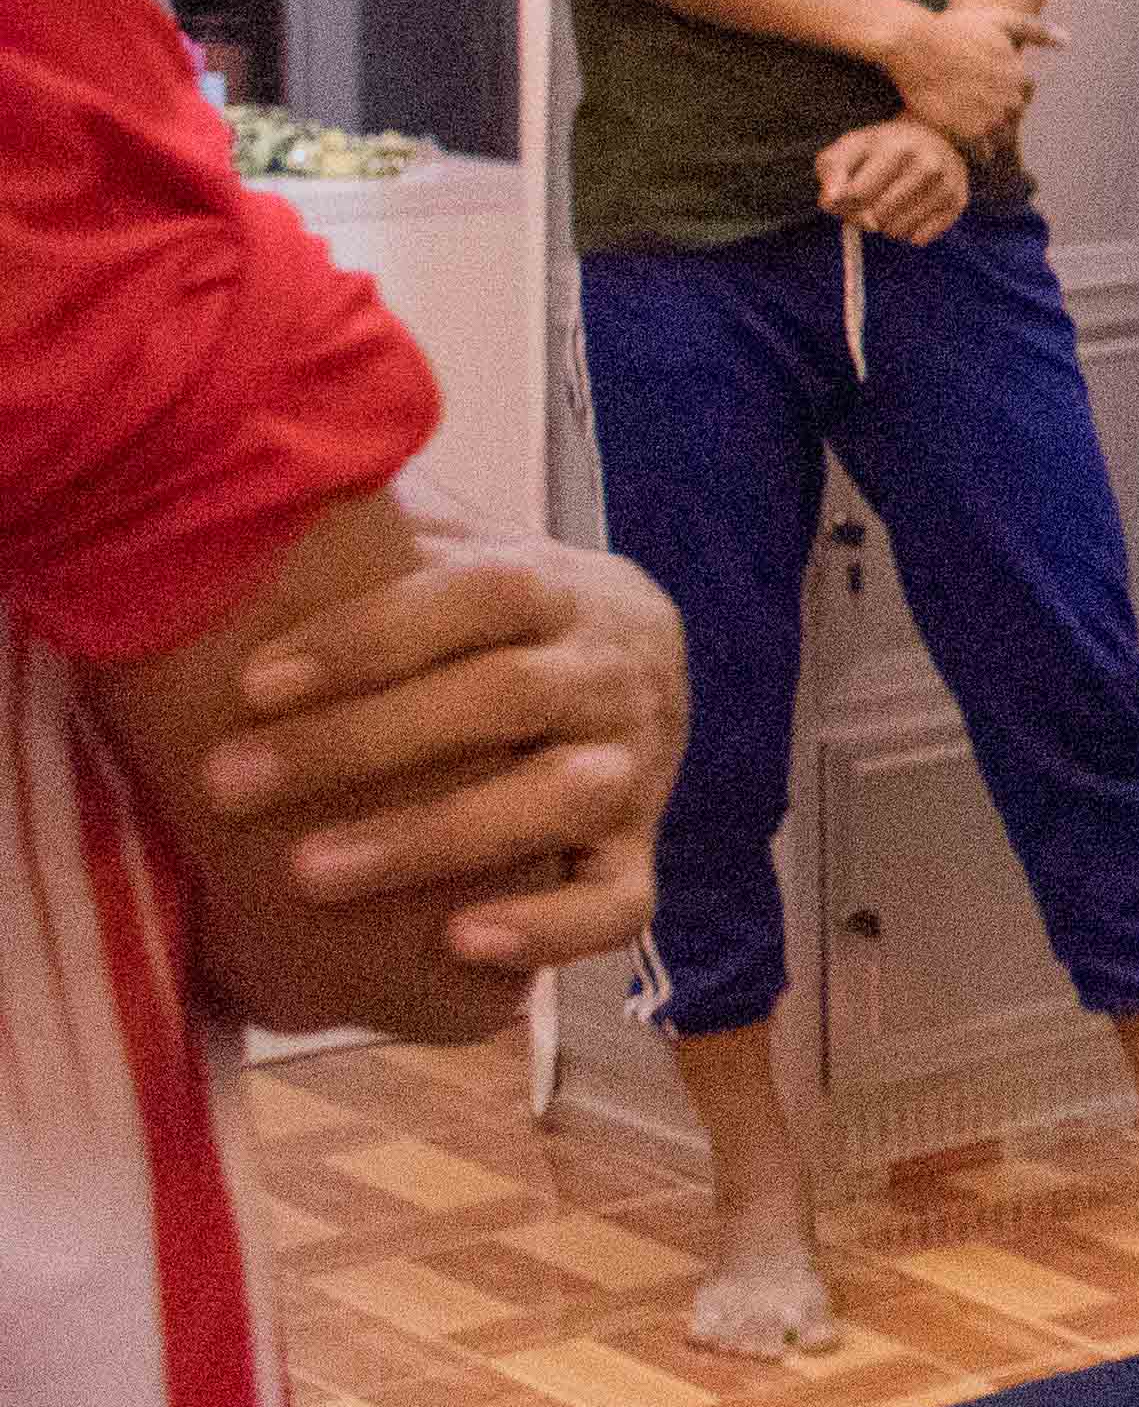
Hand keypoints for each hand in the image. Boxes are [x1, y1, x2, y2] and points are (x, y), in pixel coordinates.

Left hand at [196, 524, 683, 973]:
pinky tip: (458, 943)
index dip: (370, 635)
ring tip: (307, 874)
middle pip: (505, 696)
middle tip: (229, 784)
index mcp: (568, 591)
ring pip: (558, 800)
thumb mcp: (460, 555)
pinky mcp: (641, 851)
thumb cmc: (494, 624)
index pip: (484, 593)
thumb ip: (382, 526)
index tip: (252, 681)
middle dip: (358, 743)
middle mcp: (613, 672)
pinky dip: (548, 928)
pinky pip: (619, 902)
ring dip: (431, 837)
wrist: (635, 675)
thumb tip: (254, 464)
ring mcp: (640, 766)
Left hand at [813, 118, 972, 243]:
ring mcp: (947, 185)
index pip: (858, 195)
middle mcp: (928, 165)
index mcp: (897, 148)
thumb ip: (832, 172)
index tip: (845, 196)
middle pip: (878, 217)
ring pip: (899, 231)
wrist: (932, 137)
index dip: (843, 203)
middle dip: (864, 216)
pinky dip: (908, 231)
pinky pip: (919, 238)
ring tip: (890, 203)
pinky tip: (910, 210)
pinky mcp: (958, 203)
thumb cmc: (881, 147)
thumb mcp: (850, 148)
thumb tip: (831, 201)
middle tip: (868, 201)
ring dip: (886, 225)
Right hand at [876, 0, 1057, 150]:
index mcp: (1019, 76)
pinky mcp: (969, 133)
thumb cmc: (955, 30)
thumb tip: (1067, 41)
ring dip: (987, 135)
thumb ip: (1036, 30)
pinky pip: (982, 153)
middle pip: (1013, 118)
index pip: (1024, 95)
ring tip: (964, 126)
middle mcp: (1011, 99)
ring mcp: (991, 118)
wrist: (915, 45)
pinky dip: (974, 150)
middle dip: (997, 115)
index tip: (983, 88)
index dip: (1004, 92)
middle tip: (970, 109)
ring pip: (1000, 137)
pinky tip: (958, 139)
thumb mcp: (1000, 21)